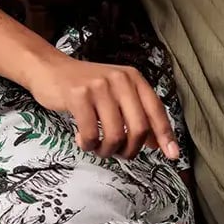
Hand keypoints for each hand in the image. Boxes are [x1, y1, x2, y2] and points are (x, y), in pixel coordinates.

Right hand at [23, 51, 178, 160]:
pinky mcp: (78, 95)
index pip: (156, 110)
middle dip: (131, 149)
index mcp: (134, 79)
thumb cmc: (86, 87)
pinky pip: (90, 133)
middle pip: (138, 127)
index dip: (165, 135)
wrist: (50, 69)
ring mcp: (99, 87)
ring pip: (116, 134)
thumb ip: (136, 114)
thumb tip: (156, 143)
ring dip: (107, 150)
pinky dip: (88, 145)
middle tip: (120, 154)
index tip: (173, 155)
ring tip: (98, 148)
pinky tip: (82, 140)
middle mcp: (120, 80)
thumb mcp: (116, 94)